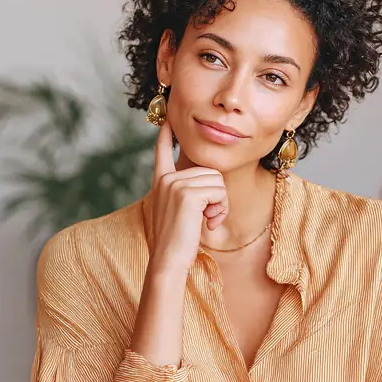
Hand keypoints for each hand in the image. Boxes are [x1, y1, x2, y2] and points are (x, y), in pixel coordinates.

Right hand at [150, 118, 228, 273]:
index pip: (163, 152)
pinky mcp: (187, 194)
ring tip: (207, 220)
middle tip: (208, 217)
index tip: (168, 121)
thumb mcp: (178, 212)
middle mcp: (167, 179)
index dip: (166, 137)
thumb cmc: (177, 242)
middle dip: (217, 195)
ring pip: (217, 181)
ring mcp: (175, 184)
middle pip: (209, 171)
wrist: (169, 259)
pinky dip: (220, 209)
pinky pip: (219, 192)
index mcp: (161, 182)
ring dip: (220, 203)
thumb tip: (210, 184)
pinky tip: (208, 223)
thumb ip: (187, 194)